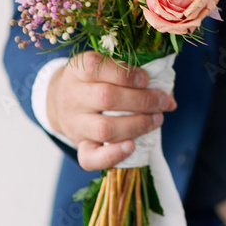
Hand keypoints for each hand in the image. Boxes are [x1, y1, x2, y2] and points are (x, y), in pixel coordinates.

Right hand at [46, 51, 176, 170]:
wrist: (58, 101)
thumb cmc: (93, 80)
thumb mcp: (104, 66)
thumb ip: (132, 73)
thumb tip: (168, 92)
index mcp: (79, 69)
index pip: (96, 67)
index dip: (126, 74)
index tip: (147, 79)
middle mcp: (73, 96)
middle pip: (106, 98)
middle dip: (142, 100)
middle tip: (163, 102)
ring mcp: (74, 123)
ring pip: (104, 129)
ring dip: (137, 125)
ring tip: (157, 119)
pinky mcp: (79, 145)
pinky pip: (90, 158)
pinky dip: (113, 155)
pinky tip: (132, 146)